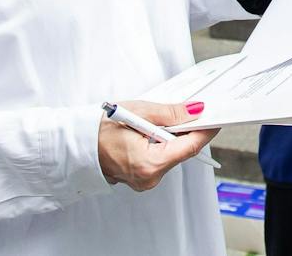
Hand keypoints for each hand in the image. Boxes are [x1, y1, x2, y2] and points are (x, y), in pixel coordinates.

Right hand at [98, 101, 217, 190]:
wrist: (75, 145)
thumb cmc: (100, 129)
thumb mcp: (139, 112)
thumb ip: (171, 113)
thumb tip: (196, 111)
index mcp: (149, 164)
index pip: (190, 147)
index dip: (205, 130)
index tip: (216, 118)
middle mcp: (150, 178)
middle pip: (182, 151)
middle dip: (185, 130)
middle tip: (188, 110)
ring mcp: (145, 181)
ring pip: (171, 155)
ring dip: (171, 137)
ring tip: (157, 121)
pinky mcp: (141, 179)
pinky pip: (160, 159)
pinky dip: (161, 145)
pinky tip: (152, 132)